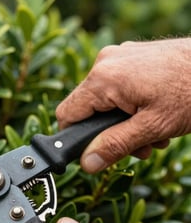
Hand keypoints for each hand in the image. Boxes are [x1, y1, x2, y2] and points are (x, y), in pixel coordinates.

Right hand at [56, 39, 190, 172]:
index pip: (67, 114)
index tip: (93, 152)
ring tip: (152, 134)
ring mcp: (119, 58)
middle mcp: (106, 63)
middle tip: (137, 147)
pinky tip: (154, 116)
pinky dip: (131, 107)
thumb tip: (87, 164)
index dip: (75, 138)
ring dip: (123, 124)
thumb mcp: (152, 127)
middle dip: (108, 134)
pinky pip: (117, 88)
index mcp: (104, 79)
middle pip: (87, 109)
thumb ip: (114, 146)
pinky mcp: (131, 59)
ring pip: (104, 101)